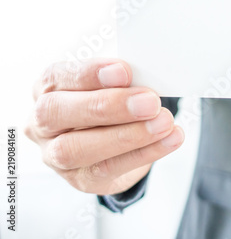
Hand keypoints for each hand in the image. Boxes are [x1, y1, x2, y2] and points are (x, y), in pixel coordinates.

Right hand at [24, 58, 183, 194]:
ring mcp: (55, 155)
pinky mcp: (81, 178)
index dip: (89, 74)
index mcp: (47, 88)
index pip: (57, 78)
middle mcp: (42, 122)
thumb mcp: (114, 83)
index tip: (124, 71)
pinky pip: (108, 168)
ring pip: (78, 148)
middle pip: (58, 113)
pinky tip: (169, 139)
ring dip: (128, 135)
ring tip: (164, 122)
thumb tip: (145, 77)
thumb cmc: (112, 101)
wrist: (114, 140)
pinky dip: (145, 153)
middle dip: (108, 106)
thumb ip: (121, 78)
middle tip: (149, 102)